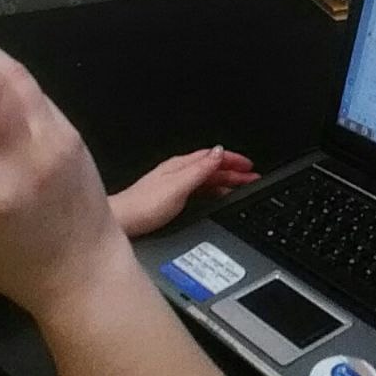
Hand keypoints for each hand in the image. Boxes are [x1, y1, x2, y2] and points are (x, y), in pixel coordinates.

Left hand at [110, 147, 259, 237]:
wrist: (123, 222)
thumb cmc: (143, 206)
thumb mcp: (178, 186)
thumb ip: (199, 170)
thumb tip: (218, 152)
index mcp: (180, 165)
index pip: (213, 156)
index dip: (233, 159)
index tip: (249, 165)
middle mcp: (177, 172)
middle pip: (211, 167)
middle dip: (233, 171)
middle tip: (252, 177)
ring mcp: (174, 184)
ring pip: (206, 178)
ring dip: (225, 181)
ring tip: (241, 187)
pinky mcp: (171, 198)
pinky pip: (199, 189)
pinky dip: (214, 191)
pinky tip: (217, 198)